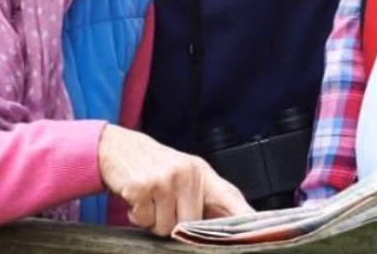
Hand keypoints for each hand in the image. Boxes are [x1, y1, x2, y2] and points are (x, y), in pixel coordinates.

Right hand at [96, 125, 251, 236]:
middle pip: (191, 223)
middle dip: (175, 223)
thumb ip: (202, 196)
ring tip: (151, 200)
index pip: (230, 196)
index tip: (259, 229)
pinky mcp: (143, 187)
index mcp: (202, 172)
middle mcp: (187, 174)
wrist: (117, 147)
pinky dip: (138, 216)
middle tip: (164, 206)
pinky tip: (138, 198)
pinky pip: (144, 221)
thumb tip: (221, 226)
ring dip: (154, 220)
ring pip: (167, 227)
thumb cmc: (154, 165)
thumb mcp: (184, 173)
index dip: (245, 215)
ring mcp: (165, 180)